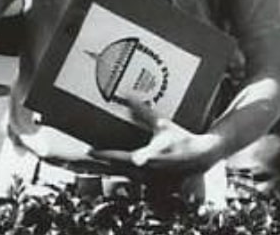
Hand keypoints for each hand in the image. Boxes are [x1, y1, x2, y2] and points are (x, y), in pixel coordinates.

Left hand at [90, 98, 221, 176]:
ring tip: (89, 159)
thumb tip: (129, 97)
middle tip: (80, 156)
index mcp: (149, 157)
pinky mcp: (146, 182)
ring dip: (103, 168)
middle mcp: (145, 170)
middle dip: (96, 162)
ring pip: (117, 174)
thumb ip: (144, 113)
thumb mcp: (163, 125)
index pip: (122, 157)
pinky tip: (105, 165)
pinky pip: (125, 177)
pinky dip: (113, 171)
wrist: (199, 158)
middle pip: (113, 168)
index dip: (106, 154)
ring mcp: (145, 179)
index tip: (91, 150)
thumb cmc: (181, 140)